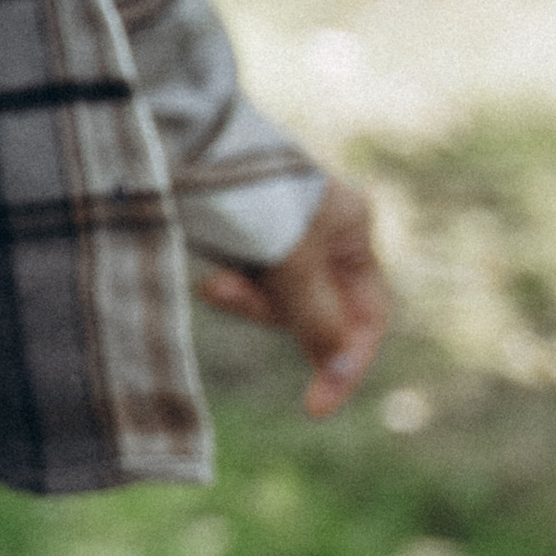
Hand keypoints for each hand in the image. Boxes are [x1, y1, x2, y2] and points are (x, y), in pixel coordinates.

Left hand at [197, 177, 391, 419]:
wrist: (186, 148)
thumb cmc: (250, 197)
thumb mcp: (291, 263)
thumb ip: (317, 318)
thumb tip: (341, 370)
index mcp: (353, 230)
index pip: (368, 317)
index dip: (346, 363)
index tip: (316, 407)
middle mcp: (328, 235)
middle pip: (317, 314)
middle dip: (274, 316)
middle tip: (229, 295)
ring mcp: (289, 240)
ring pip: (278, 304)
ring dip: (247, 302)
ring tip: (216, 280)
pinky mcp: (250, 243)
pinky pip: (250, 288)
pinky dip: (233, 289)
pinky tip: (213, 274)